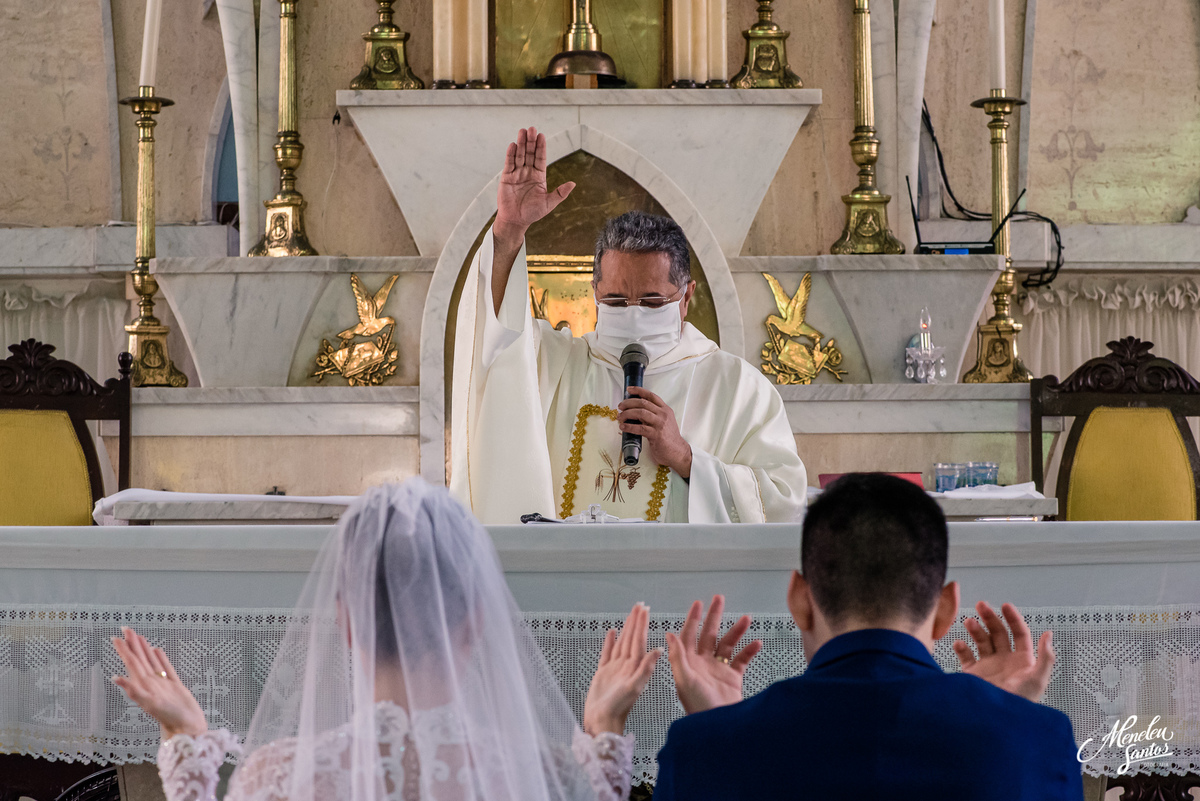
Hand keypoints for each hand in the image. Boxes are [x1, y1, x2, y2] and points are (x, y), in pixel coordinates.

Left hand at [112, 627, 207, 739]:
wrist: (188, 728)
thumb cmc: (170, 718)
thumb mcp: (150, 704)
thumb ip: (133, 690)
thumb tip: (115, 678)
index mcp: (144, 685)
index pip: (132, 663)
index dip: (124, 650)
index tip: (116, 638)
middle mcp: (151, 682)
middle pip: (140, 659)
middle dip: (133, 644)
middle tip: (126, 629)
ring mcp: (163, 684)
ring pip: (152, 662)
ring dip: (145, 649)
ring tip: (139, 637)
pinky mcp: (175, 686)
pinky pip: (166, 668)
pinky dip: (161, 659)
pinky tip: (158, 652)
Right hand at [494, 127, 574, 246]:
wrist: (516, 221)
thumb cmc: (532, 213)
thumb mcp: (549, 203)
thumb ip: (560, 193)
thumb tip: (573, 184)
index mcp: (539, 176)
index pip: (540, 158)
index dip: (541, 147)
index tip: (542, 135)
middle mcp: (528, 172)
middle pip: (529, 153)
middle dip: (531, 141)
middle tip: (532, 129)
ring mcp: (517, 173)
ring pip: (519, 155)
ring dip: (520, 143)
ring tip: (522, 131)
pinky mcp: (506, 177)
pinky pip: (509, 163)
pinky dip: (510, 154)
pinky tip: (513, 145)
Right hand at [583, 603, 661, 734]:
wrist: (602, 722)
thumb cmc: (619, 709)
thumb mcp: (635, 688)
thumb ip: (646, 668)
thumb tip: (659, 650)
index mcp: (634, 666)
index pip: (639, 640)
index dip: (641, 624)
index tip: (644, 609)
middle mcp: (627, 665)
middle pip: (632, 638)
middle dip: (636, 621)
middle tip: (639, 605)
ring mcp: (615, 668)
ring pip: (622, 642)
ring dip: (626, 628)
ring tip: (630, 614)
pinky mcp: (604, 673)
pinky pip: (607, 653)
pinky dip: (610, 642)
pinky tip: (612, 633)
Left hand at [618, 386, 691, 477]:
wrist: (678, 452)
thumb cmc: (669, 438)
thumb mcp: (663, 422)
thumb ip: (652, 415)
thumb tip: (635, 410)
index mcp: (665, 410)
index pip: (651, 396)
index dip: (639, 391)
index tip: (629, 390)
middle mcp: (663, 415)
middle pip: (643, 403)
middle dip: (629, 403)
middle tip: (620, 406)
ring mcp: (660, 424)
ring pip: (641, 413)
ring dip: (627, 414)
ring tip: (620, 417)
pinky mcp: (656, 435)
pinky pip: (639, 428)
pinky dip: (629, 427)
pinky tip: (623, 427)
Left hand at [665, 595, 760, 714]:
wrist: (717, 725)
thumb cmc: (697, 707)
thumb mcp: (684, 680)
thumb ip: (677, 657)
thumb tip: (669, 635)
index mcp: (688, 662)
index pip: (689, 634)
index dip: (693, 619)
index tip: (698, 604)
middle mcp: (703, 663)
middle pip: (708, 634)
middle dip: (713, 616)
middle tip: (719, 599)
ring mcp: (718, 669)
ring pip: (727, 644)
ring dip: (736, 631)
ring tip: (746, 619)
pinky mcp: (732, 678)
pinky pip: (742, 660)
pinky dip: (749, 650)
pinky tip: (756, 643)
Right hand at [953, 602, 1054, 702]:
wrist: (996, 722)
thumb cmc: (1020, 704)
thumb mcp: (1038, 680)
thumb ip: (1045, 657)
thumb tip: (1049, 635)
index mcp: (1022, 661)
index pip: (1019, 633)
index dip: (1013, 618)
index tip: (1005, 606)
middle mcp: (1004, 661)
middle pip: (998, 633)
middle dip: (990, 618)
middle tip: (982, 606)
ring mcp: (988, 667)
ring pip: (981, 641)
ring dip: (976, 629)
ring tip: (970, 623)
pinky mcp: (973, 675)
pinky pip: (965, 657)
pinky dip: (961, 648)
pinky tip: (960, 643)